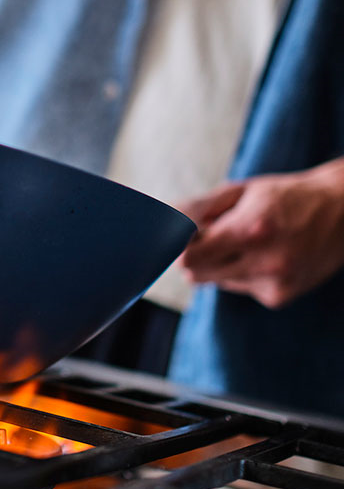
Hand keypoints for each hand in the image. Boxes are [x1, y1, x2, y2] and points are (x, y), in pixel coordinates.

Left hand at [177, 158, 343, 307]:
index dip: (174, 247)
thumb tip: (162, 221)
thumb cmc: (284, 195)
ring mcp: (274, 284)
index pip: (188, 256)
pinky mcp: (279, 298)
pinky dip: (240, 272)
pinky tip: (264, 255)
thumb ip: (199, 208)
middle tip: (205, 234)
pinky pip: (238, 287)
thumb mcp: (241, 191)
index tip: (170, 237)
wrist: (343, 212)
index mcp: (251, 230)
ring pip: (214, 281)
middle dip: (191, 255)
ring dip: (217, 262)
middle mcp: (265, 262)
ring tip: (246, 241)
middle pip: (194, 274)